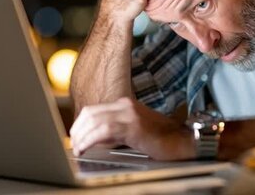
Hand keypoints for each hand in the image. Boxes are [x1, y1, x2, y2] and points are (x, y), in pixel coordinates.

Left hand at [69, 97, 194, 160]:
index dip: (79, 124)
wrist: (181, 141)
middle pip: (90, 113)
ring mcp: (130, 114)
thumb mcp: (133, 131)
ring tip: (78, 149)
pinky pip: (104, 131)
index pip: (93, 110)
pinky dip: (90, 140)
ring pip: (95, 121)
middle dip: (77, 130)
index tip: (74, 137)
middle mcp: (126, 105)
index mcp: (125, 104)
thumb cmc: (160, 139)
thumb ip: (115, 131)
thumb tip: (94, 139)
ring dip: (82, 137)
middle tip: (73, 145)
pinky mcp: (134, 126)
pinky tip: (86, 149)